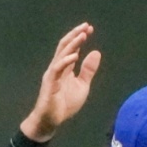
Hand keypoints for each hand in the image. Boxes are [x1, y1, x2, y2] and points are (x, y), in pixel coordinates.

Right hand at [21, 22, 100, 141]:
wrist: (51, 120)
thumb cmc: (64, 104)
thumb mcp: (82, 86)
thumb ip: (88, 70)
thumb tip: (96, 52)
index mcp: (64, 67)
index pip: (71, 48)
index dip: (79, 37)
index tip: (89, 28)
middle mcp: (57, 67)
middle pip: (65, 46)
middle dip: (75, 34)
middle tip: (86, 26)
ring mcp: (52, 74)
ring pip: (61, 54)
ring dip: (72, 44)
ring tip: (83, 35)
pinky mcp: (50, 83)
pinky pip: (57, 69)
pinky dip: (66, 61)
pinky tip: (75, 55)